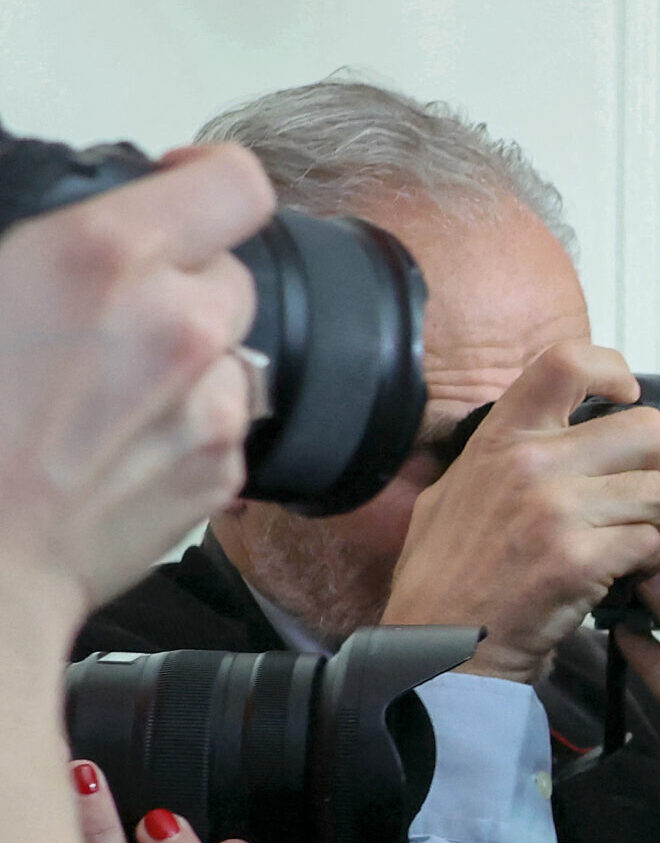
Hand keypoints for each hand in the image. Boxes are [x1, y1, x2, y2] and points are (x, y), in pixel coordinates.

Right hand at [0, 144, 272, 634]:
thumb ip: (47, 254)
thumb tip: (65, 252)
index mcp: (104, 258)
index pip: (233, 183)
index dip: (208, 178)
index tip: (181, 187)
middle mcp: (181, 322)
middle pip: (231, 274)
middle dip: (184, 286)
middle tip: (112, 318)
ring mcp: (212, 402)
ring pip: (231, 353)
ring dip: (189, 362)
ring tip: (107, 395)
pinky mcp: (223, 470)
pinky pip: (224, 424)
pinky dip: (186, 427)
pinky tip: (116, 446)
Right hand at [380, 342, 659, 682]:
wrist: (441, 645)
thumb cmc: (447, 575)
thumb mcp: (456, 490)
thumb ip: (507, 452)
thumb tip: (558, 422)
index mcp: (500, 438)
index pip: (566, 362)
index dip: (612, 369)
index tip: (626, 395)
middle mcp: (530, 464)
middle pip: (646, 431)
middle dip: (654, 466)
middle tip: (634, 493)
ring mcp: (556, 511)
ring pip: (658, 492)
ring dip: (652, 520)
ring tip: (622, 539)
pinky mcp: (579, 559)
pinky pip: (651, 542)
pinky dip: (647, 561)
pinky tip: (619, 572)